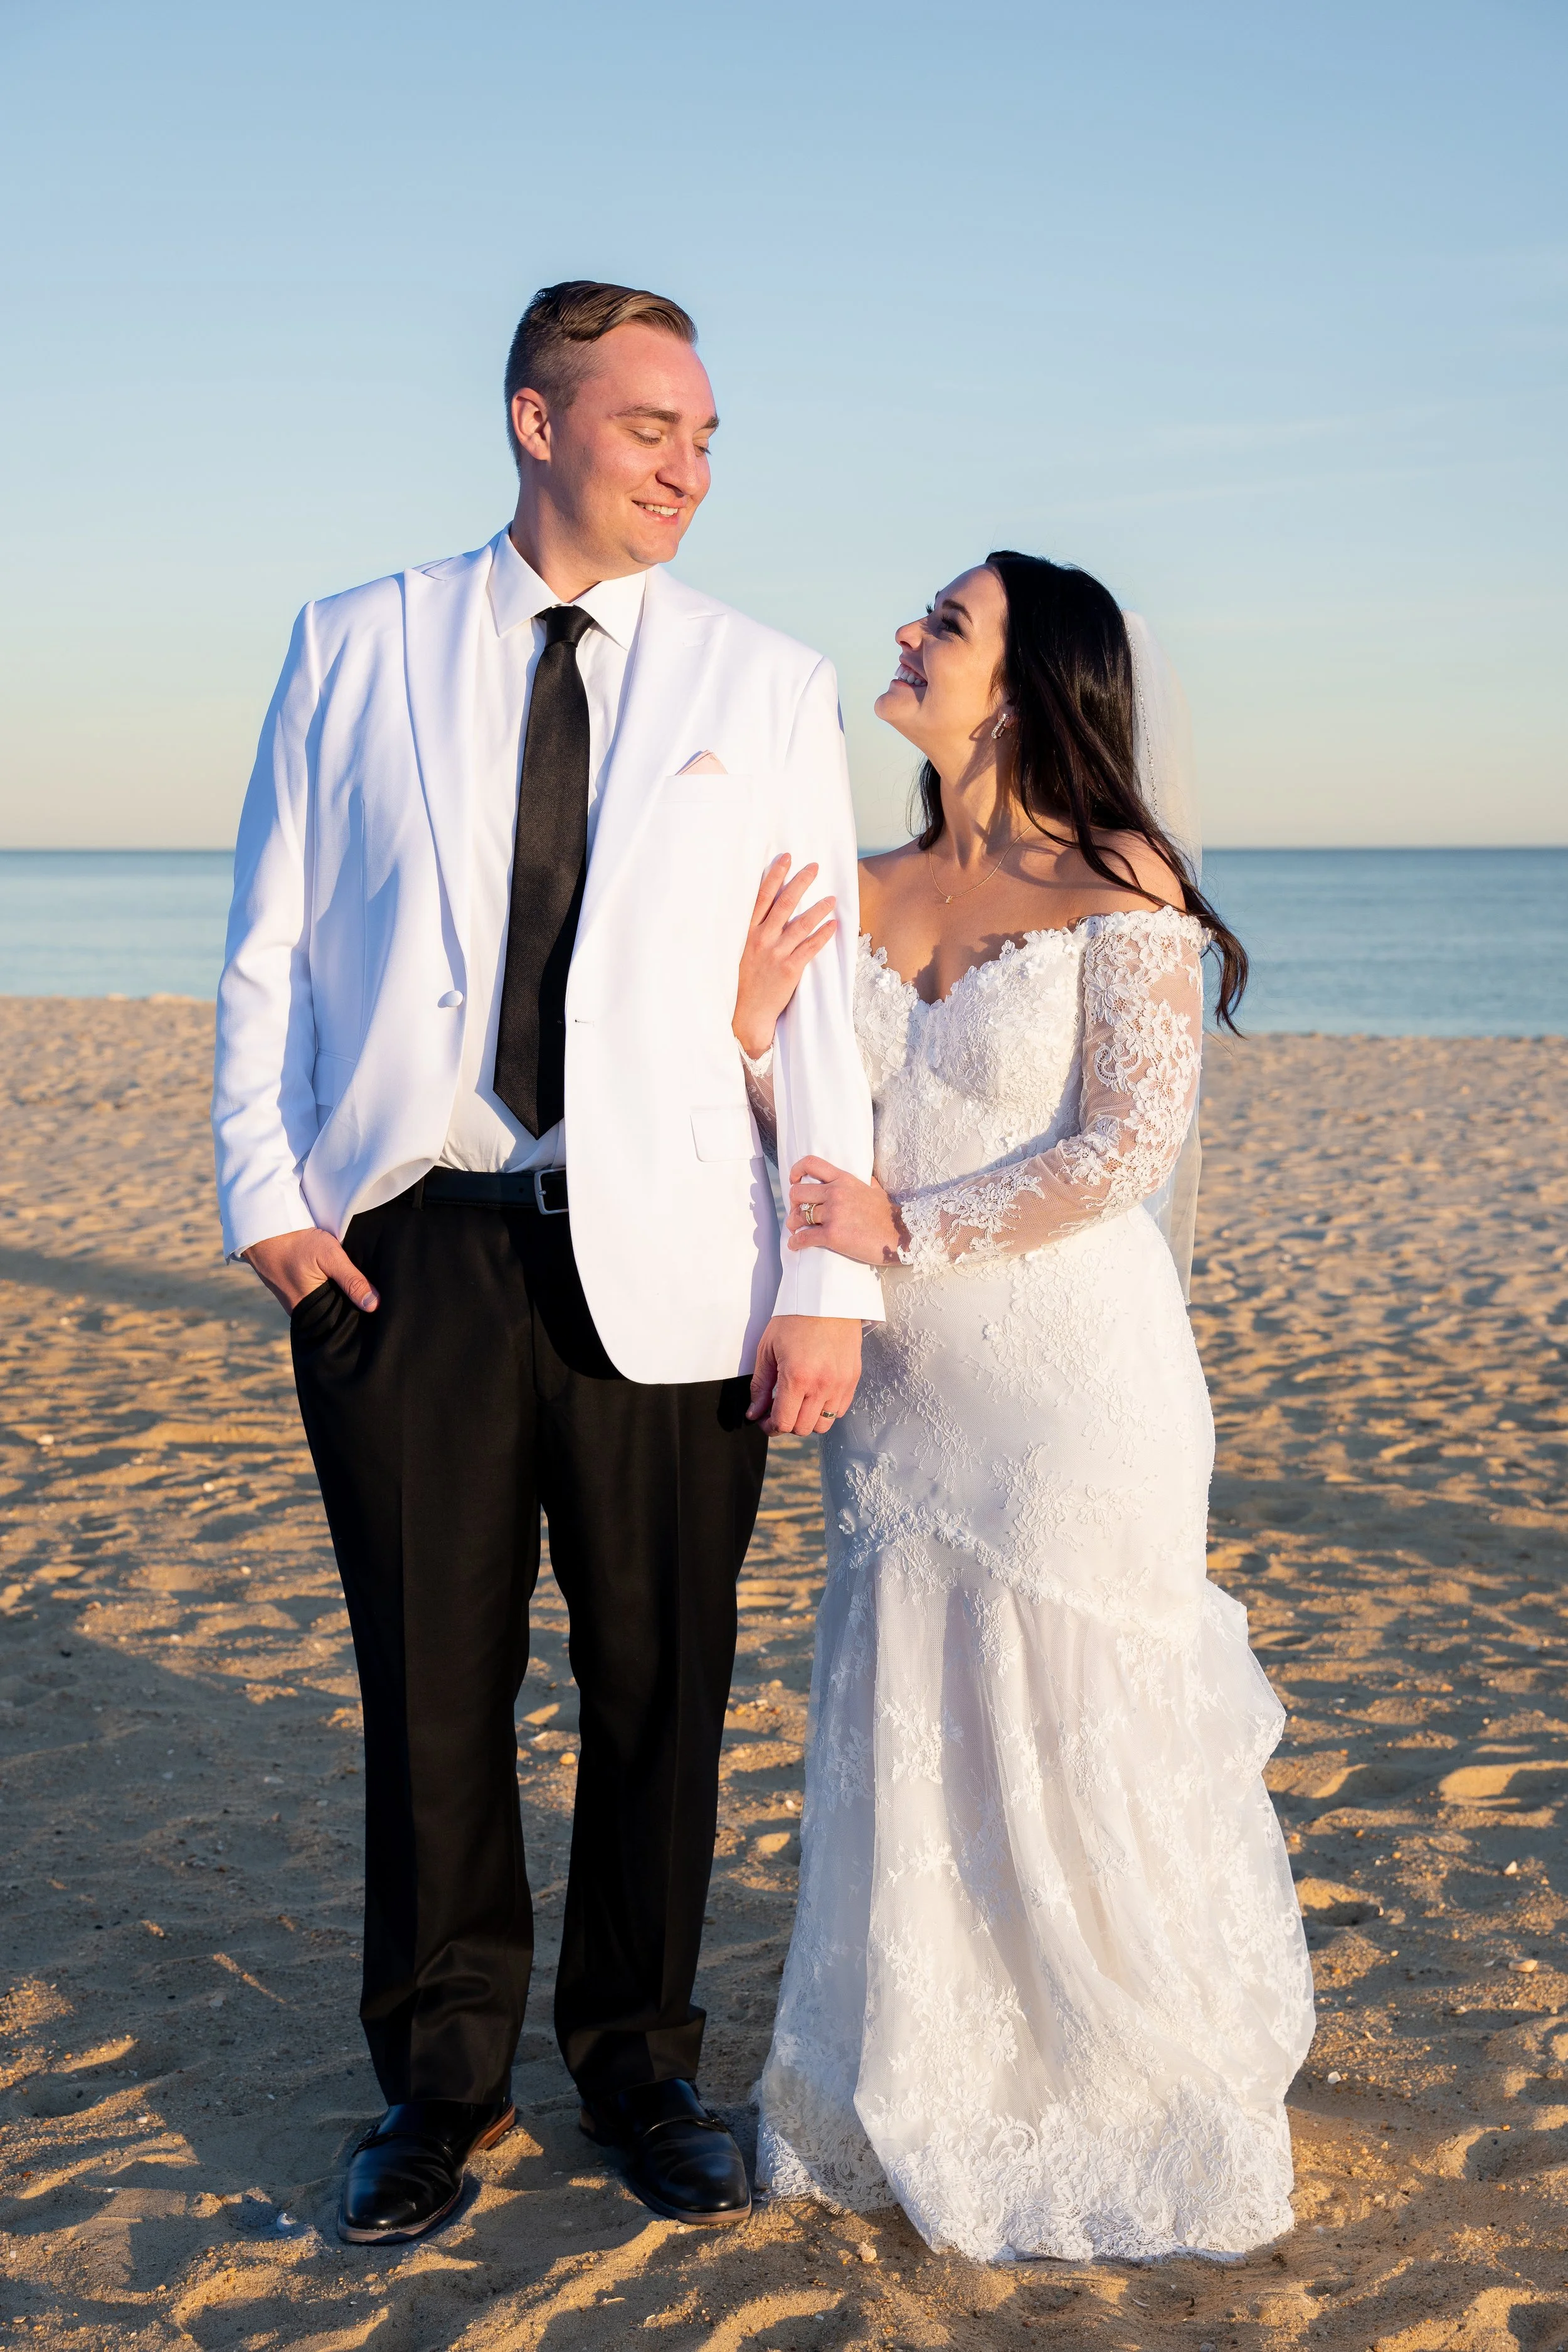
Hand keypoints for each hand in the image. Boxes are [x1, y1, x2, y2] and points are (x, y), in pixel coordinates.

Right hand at [243, 1228, 379, 1314]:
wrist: (264, 1229)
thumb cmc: (295, 1241)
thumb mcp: (329, 1256)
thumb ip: (352, 1280)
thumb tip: (374, 1306)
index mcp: (308, 1311)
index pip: (340, 1323)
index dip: (358, 1317)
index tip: (377, 1312)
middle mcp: (300, 1312)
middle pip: (333, 1315)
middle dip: (350, 1308)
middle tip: (373, 1298)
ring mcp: (294, 1302)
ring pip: (325, 1305)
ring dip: (339, 1297)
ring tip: (360, 1289)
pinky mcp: (292, 1292)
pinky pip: (316, 1296)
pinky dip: (327, 1290)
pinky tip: (339, 1281)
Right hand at [732, 853, 836, 1059]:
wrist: (745, 1014)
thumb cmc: (742, 982)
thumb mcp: (739, 951)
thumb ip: (752, 931)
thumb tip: (766, 910)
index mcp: (747, 932)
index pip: (762, 897)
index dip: (775, 875)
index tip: (786, 858)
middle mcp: (761, 939)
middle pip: (784, 904)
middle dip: (800, 883)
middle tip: (815, 867)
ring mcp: (775, 954)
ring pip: (801, 925)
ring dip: (818, 909)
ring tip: (832, 898)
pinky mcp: (789, 970)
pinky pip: (809, 948)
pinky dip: (822, 936)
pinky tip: (833, 925)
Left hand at [747, 1314, 860, 1434]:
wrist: (827, 1298)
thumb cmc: (794, 1319)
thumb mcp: (767, 1349)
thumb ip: (760, 1385)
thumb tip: (754, 1413)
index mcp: (797, 1377)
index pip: (783, 1422)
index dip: (769, 1427)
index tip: (763, 1420)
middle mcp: (822, 1385)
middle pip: (803, 1428)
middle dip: (786, 1423)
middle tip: (778, 1410)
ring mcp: (841, 1384)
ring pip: (824, 1424)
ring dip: (808, 1420)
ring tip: (798, 1402)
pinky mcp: (853, 1379)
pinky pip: (840, 1410)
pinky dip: (826, 1410)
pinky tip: (815, 1394)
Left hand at [787, 1158, 907, 1267]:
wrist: (901, 1235)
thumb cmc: (889, 1215)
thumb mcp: (877, 1191)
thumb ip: (867, 1183)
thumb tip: (868, 1179)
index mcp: (844, 1180)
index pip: (811, 1164)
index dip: (796, 1171)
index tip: (793, 1181)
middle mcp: (835, 1193)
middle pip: (797, 1193)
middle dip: (794, 1204)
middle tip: (797, 1212)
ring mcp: (833, 1214)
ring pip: (798, 1216)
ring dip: (793, 1224)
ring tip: (795, 1229)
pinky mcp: (832, 1235)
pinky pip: (804, 1237)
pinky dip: (796, 1242)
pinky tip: (795, 1245)